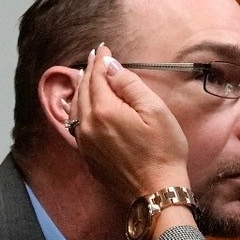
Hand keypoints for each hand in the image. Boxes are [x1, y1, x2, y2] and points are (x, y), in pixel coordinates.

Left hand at [72, 43, 190, 199]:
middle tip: (96, 57)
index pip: (97, 77)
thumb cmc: (163, 151)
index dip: (101, 61)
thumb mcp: (155, 111)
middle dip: (90, 71)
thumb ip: (130, 85)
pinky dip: (78, 109)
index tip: (104, 48)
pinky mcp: (88, 156)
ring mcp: (85, 143)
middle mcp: (88, 125)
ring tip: (86, 75)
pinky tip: (83, 105)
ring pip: (75, 107)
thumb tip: (111, 67)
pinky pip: (76, 125)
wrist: (156, 191)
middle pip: (83, 90)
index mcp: (104, 111)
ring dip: (81, 88)